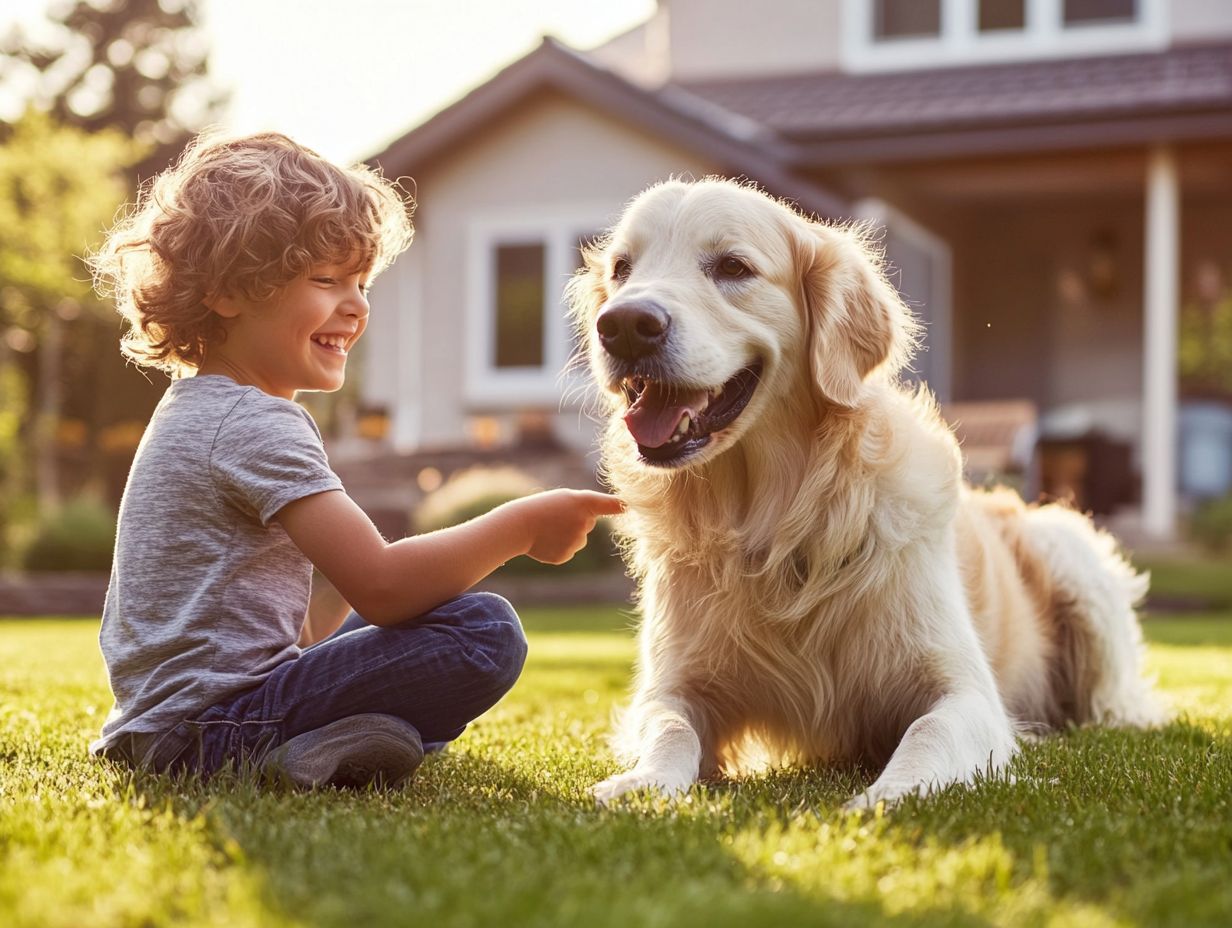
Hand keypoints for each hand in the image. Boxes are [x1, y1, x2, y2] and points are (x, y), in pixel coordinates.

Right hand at [505, 489, 623, 564]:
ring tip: (548, 528)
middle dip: (576, 521)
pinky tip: (546, 540)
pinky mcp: (566, 555)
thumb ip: (585, 507)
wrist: (518, 525)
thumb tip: (594, 523)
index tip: (630, 507)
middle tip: (555, 516)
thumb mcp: (564, 498)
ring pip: (578, 539)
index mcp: (584, 502)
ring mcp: (576, 542)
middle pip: (588, 524)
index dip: (621, 506)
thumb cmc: (542, 507)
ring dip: (567, 535)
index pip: (611, 505)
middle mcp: (584, 523)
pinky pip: (568, 551)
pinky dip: (558, 546)